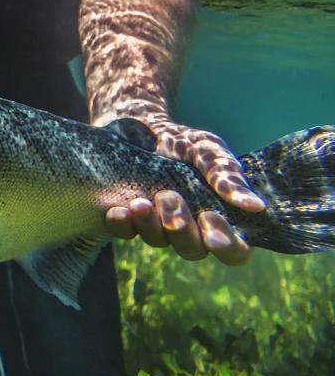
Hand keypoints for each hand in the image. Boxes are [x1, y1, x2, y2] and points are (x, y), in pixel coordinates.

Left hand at [105, 119, 264, 264]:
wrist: (138, 125)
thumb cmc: (182, 141)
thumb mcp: (207, 151)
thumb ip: (227, 176)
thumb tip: (257, 206)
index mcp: (218, 218)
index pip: (234, 250)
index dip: (226, 244)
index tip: (210, 217)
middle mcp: (190, 229)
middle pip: (193, 251)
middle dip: (181, 228)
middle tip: (169, 196)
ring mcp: (157, 226)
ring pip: (158, 242)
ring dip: (151, 224)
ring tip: (142, 201)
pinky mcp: (128, 219)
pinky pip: (126, 232)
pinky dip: (123, 224)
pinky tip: (119, 210)